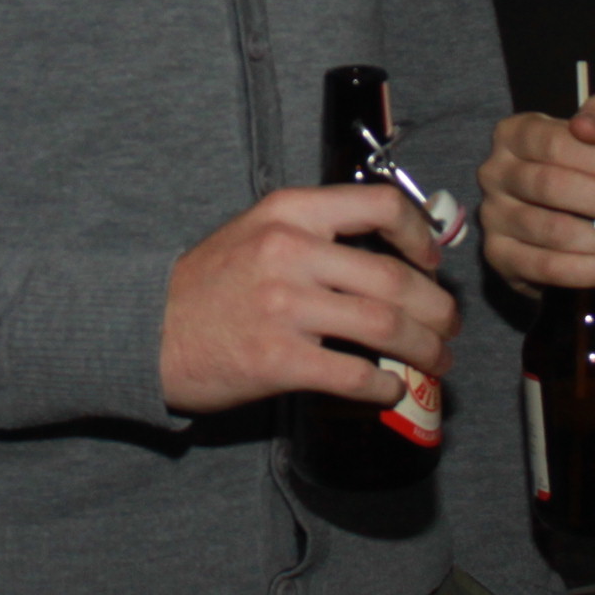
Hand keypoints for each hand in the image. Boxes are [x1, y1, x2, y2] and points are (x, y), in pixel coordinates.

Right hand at [161, 183, 453, 415]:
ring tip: (438, 362)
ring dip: (426, 349)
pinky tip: (390, 388)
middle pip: (397, 279)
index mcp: (289, 212)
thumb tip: (385, 258)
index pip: (381, 205)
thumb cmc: (206, 285)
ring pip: (387, 326)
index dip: (420, 235)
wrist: (146, 331)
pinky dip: (385, 385)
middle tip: (448, 328)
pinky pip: (355, 374)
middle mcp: (290, 252)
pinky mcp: (278, 359)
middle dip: (439, 310)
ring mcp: (284, 307)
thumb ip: (312, 234)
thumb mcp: (255, 232)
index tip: (430, 262)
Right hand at [478, 97, 594, 294]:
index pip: (553, 143)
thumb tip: (585, 126)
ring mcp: (492, 216)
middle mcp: (494, 172)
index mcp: (514, 133)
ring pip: (550, 231)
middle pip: (549, 185)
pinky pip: (546, 268)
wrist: (593, 217)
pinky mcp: (500, 256)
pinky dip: (590, 271)